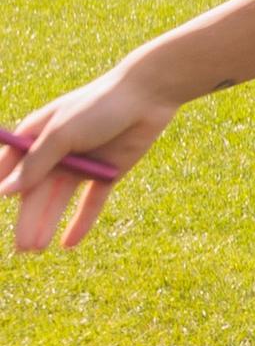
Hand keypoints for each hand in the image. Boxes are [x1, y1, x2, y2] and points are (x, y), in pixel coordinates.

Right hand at [6, 62, 178, 253]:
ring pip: (60, 200)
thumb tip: (6, 191)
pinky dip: (81, 222)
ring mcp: (82, 163)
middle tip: (22, 248)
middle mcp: (56, 152)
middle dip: (27, 219)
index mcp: (36, 136)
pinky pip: (91, 202)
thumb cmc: (99, 105)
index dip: (3, 189)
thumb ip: (36, 162)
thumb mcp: (62, 133)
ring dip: (48, 223)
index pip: (10, 169)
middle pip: (36, 191)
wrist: (148, 96)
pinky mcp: (108, 173)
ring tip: (36, 249)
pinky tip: (69, 245)